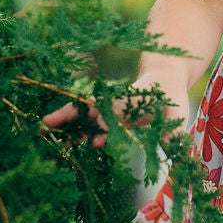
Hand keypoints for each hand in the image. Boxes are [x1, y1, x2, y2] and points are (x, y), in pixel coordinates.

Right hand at [41, 76, 188, 150]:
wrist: (164, 79)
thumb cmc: (171, 96)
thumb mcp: (178, 110)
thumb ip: (173, 127)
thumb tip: (166, 144)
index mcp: (133, 102)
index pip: (114, 113)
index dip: (105, 124)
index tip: (96, 137)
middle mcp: (116, 104)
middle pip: (89, 109)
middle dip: (69, 117)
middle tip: (46, 125)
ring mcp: (109, 109)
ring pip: (83, 116)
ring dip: (66, 125)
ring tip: (45, 134)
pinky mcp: (107, 115)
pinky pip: (87, 123)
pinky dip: (75, 130)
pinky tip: (63, 142)